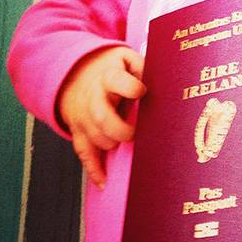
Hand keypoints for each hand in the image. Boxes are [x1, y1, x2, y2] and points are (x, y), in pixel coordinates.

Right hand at [57, 46, 145, 188]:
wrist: (78, 71)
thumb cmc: (113, 68)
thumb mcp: (128, 59)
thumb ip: (144, 68)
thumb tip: (163, 82)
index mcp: (108, 76)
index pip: (115, 80)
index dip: (131, 88)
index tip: (142, 91)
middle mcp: (93, 97)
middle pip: (101, 116)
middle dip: (120, 130)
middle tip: (134, 133)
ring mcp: (83, 115)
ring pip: (92, 137)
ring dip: (110, 145)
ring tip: (123, 146)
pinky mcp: (79, 130)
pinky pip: (83, 152)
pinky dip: (94, 168)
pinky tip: (104, 181)